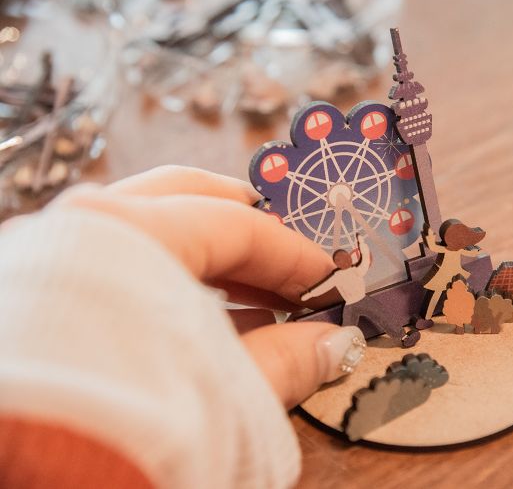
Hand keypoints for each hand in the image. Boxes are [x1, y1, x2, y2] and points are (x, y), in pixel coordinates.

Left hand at [50, 165, 364, 407]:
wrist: (18, 487)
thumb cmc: (117, 436)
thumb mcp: (221, 397)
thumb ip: (286, 361)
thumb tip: (335, 343)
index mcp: (128, 233)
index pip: (237, 223)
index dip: (294, 254)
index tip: (329, 282)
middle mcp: (79, 226)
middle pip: (187, 198)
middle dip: (249, 232)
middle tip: (291, 272)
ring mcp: (52, 255)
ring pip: (148, 225)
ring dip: (212, 256)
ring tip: (260, 302)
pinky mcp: (39, 291)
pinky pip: (117, 260)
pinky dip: (169, 278)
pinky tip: (205, 322)